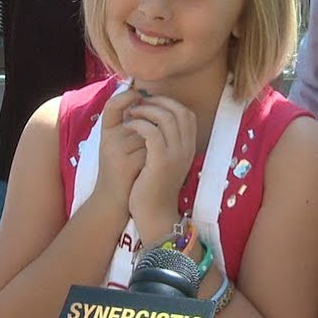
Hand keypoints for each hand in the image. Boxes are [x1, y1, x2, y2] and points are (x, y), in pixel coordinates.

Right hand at [95, 89, 148, 211]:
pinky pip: (151, 150)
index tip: (141, 97)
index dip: (126, 97)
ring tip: (153, 157)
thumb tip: (152, 102)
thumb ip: (132, 125)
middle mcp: (108, 140)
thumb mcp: (121, 145)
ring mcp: (117, 153)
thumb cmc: (121, 170)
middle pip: (140, 120)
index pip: (112, 105)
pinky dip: (157, 156)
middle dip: (153, 130)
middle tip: (149, 146)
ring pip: (148, 134)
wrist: (114, 202)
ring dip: (157, 143)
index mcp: (106, 132)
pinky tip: (154, 166)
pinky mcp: (127, 166)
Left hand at [123, 94, 196, 242]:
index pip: (186, 114)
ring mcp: (176, 154)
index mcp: (189, 148)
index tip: (151, 103)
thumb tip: (155, 123)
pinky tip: (129, 125)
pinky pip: (151, 131)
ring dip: (146, 110)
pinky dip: (139, 123)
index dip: (169, 103)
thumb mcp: (166, 163)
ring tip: (132, 112)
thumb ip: (166, 144)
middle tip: (140, 103)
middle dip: (158, 102)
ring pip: (165, 117)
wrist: (154, 215)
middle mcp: (186, 149)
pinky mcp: (161, 161)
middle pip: (179, 111)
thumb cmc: (155, 188)